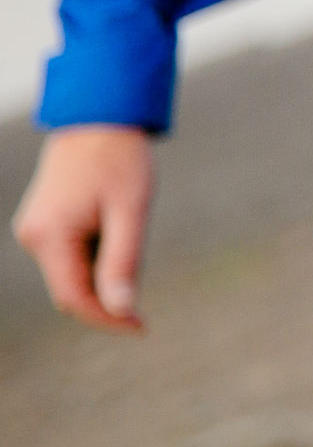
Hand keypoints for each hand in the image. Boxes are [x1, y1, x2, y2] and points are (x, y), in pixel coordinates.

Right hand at [13, 123, 155, 332]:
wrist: (99, 117)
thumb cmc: (121, 160)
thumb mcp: (132, 211)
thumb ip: (124, 261)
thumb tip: (122, 309)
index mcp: (51, 236)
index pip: (73, 298)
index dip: (107, 319)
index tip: (142, 328)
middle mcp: (34, 237)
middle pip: (72, 289)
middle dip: (108, 298)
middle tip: (144, 288)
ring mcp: (36, 230)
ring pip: (72, 273)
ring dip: (104, 274)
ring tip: (130, 232)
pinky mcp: (45, 224)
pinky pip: (71, 256)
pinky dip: (97, 258)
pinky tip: (117, 228)